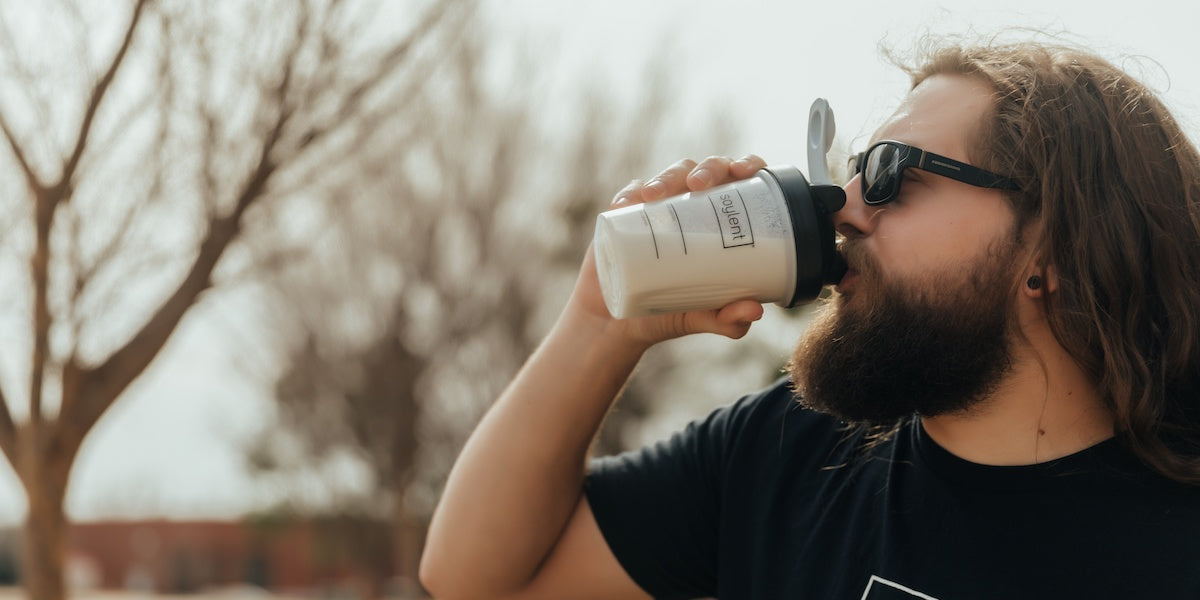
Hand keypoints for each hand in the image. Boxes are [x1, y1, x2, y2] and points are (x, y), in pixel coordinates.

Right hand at [568, 155, 768, 347]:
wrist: (619, 325)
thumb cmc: (669, 313)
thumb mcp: (702, 318)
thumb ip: (728, 320)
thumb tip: (753, 311)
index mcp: (720, 221)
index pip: (741, 182)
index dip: (748, 164)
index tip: (743, 171)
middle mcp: (692, 207)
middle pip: (706, 169)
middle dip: (706, 168)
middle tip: (697, 185)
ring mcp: (659, 208)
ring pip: (669, 175)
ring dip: (665, 177)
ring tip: (654, 195)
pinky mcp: (626, 215)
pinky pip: (629, 194)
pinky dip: (629, 194)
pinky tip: (626, 204)